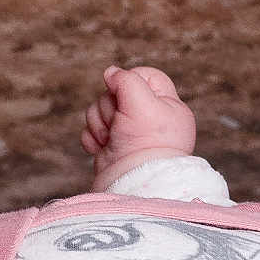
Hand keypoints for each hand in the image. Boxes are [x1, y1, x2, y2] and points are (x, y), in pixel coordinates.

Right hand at [80, 65, 197, 190]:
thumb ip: (126, 79)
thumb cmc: (146, 147)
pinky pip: (92, 130)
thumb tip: (111, 73)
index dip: (131, 79)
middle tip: (120, 124)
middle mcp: (149, 119)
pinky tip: (101, 149)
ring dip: (99, 123)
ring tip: (111, 139)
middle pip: (116, 93)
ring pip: (100, 110)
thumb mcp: (142, 101)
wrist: (134, 186)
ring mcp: (128, 134)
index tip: (127, 92)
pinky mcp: (111, 148)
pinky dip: (93, 138)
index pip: (147, 76)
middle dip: (110, 107)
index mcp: (167, 106)